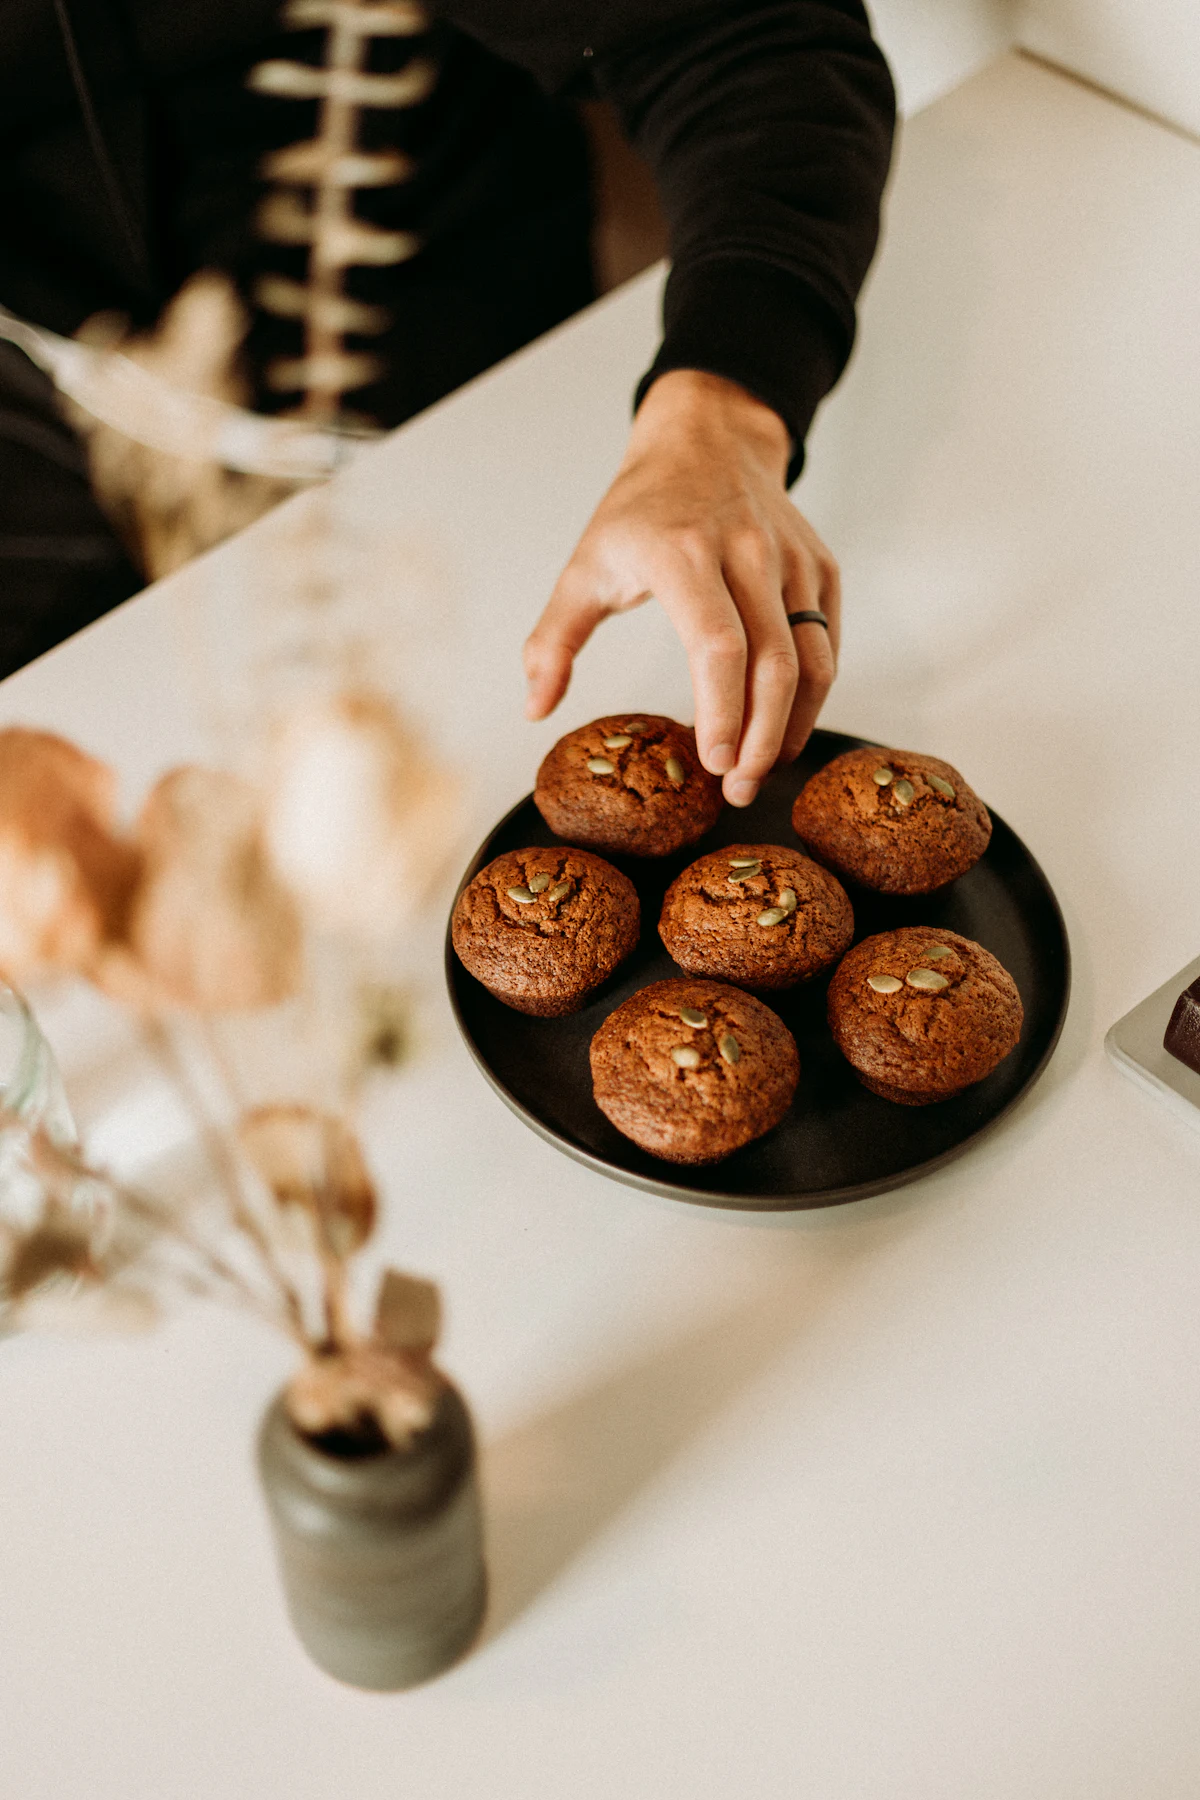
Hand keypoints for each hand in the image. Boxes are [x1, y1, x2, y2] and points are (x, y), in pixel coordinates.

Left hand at [523, 369, 839, 805]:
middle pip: (775, 663)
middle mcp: (746, 552)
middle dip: (763, 739)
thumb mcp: (584, 565)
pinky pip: (827, 641)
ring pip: (813, 658)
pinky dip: (812, 694)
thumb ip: (555, 639)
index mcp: (682, 553)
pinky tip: (784, 727)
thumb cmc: (642, 509)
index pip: (717, 644)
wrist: (708, 438)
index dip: (722, 710)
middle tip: (740, 790)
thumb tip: (535, 707)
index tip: (715, 763)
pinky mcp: (820, 568)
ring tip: (764, 769)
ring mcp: (791, 560)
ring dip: (795, 725)